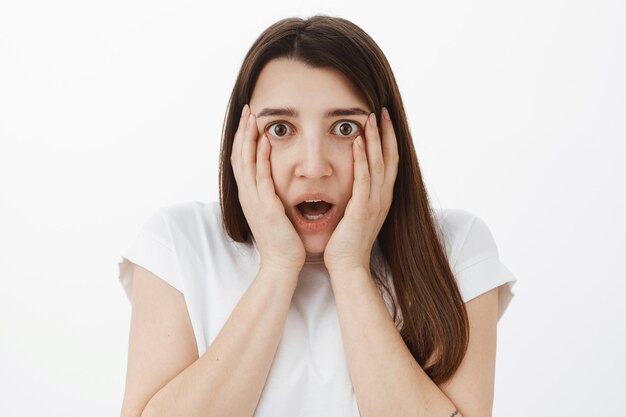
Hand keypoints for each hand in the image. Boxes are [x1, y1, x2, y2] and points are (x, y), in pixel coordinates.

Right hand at [230, 104, 305, 273]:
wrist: (282, 264)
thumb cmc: (282, 240)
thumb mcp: (273, 211)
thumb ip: (271, 194)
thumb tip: (274, 180)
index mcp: (250, 195)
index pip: (241, 160)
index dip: (244, 138)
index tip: (250, 118)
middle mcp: (248, 195)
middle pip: (239, 156)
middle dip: (243, 131)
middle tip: (248, 110)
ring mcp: (255, 201)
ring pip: (246, 163)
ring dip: (249, 139)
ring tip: (254, 118)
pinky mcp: (266, 208)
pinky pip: (261, 179)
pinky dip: (262, 159)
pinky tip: (266, 143)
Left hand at [323, 108, 398, 274]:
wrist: (348, 267)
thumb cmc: (348, 243)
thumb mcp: (357, 214)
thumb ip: (359, 197)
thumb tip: (355, 183)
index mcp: (381, 198)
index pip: (389, 163)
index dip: (388, 140)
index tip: (383, 121)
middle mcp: (382, 198)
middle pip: (389, 158)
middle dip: (385, 133)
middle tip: (381, 111)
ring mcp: (374, 203)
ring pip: (377, 164)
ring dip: (374, 140)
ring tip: (370, 118)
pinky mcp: (362, 210)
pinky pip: (363, 179)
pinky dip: (361, 159)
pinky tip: (357, 142)